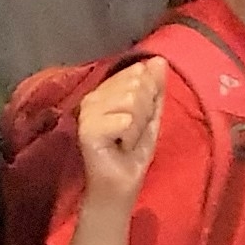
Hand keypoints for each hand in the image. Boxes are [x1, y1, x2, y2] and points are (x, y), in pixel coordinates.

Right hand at [76, 59, 165, 202]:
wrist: (120, 185)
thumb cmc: (133, 152)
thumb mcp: (151, 116)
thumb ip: (154, 87)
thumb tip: (158, 59)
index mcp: (105, 90)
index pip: (138, 74)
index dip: (148, 100)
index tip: (137, 122)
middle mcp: (92, 96)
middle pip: (136, 86)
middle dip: (144, 114)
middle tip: (131, 134)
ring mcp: (87, 112)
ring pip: (132, 101)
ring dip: (137, 127)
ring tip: (125, 141)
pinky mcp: (87, 129)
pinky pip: (125, 120)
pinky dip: (130, 137)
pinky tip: (119, 147)